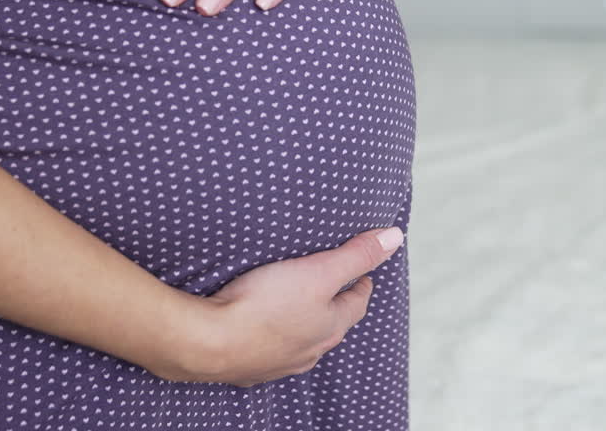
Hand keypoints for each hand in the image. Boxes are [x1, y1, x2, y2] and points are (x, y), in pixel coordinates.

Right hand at [151, 225, 404, 386]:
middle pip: (331, 325)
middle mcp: (309, 349)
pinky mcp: (248, 367)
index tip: (362, 273)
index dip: (361, 283)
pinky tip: (260, 330)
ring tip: (297, 307)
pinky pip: (269, 351)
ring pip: (301, 341)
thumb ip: (356, 255)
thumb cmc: (264, 305)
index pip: (356, 303)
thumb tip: (395, 237)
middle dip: (334, 306)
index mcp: (329, 327)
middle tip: (332, 287)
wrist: (209, 343)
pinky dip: (271, 337)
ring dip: (303, 324)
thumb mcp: (318, 271)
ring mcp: (278, 362)